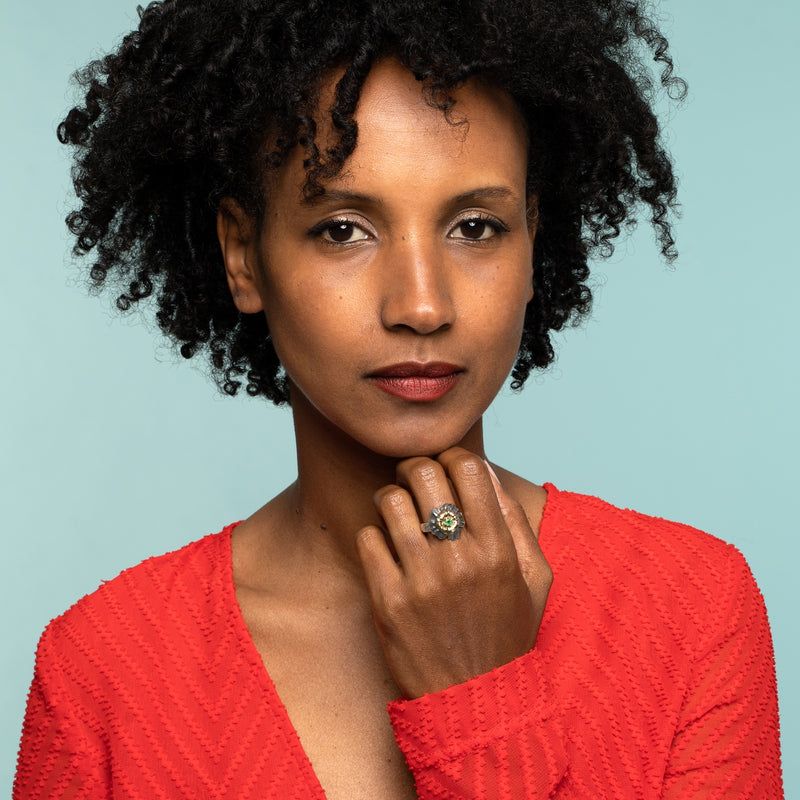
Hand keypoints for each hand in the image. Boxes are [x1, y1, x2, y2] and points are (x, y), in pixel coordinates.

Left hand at [355, 447, 551, 698]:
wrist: (475, 701)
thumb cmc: (505, 636)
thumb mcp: (535, 580)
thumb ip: (519, 523)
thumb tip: (488, 476)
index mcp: (499, 549)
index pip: (470, 468)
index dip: (453, 456)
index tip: (447, 468)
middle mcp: (460, 559)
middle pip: (425, 473)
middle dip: (415, 467)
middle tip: (412, 479)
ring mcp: (421, 580)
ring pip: (389, 500)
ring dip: (389, 497)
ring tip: (394, 509)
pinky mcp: (388, 601)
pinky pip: (368, 539)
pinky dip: (373, 535)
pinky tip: (385, 547)